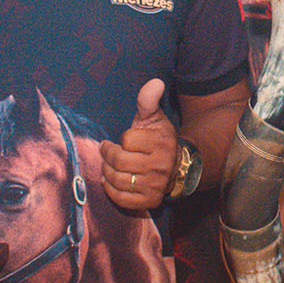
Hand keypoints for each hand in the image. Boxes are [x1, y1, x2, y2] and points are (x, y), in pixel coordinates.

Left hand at [100, 79, 177, 208]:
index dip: (122, 139)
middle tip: (106, 151)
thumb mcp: (154, 118)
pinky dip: (111, 190)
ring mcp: (155, 185)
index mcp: (161, 143)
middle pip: (120, 161)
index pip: (128, 140)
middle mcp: (160, 165)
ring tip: (108, 166)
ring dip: (107, 172)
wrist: (176, 167)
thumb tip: (155, 81)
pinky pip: (122, 199)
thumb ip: (148, 101)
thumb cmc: (158, 140)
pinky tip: (111, 181)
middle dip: (108, 155)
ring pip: (119, 180)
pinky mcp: (150, 201)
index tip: (121, 139)